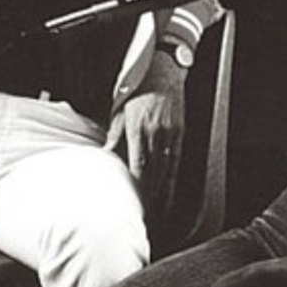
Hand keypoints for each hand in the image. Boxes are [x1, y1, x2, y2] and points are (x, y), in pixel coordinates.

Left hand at [106, 54, 186, 214]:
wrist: (163, 71)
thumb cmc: (137, 89)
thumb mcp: (119, 111)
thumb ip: (114, 136)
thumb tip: (106, 156)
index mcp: (139, 130)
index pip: (140, 166)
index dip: (139, 187)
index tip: (137, 203)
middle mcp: (157, 134)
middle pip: (157, 172)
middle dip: (153, 196)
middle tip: (150, 216)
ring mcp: (171, 133)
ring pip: (169, 168)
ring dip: (165, 190)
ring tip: (162, 209)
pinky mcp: (180, 131)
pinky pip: (177, 158)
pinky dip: (174, 174)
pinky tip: (172, 186)